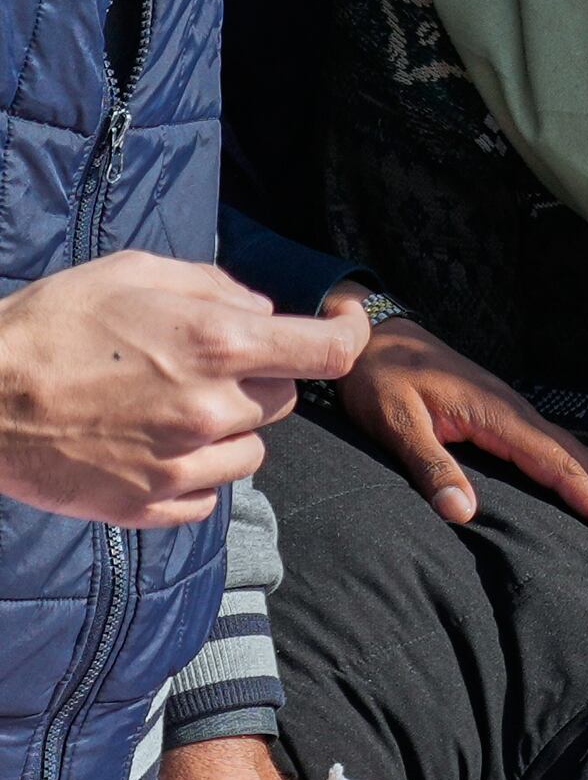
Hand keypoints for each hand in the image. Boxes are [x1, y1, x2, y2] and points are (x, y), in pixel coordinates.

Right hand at [0, 252, 365, 527]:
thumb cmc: (49, 325)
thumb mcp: (132, 273)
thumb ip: (214, 287)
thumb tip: (264, 310)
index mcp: (217, 345)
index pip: (328, 352)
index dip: (346, 336)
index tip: (342, 327)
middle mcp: (211, 410)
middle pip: (284, 399)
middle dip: (257, 379)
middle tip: (195, 367)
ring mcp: (182, 465)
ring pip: (251, 451)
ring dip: (227, 430)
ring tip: (161, 408)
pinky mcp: (150, 506)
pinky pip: (208, 495)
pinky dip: (193, 474)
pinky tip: (147, 446)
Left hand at [322, 285, 587, 550]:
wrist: (372, 336)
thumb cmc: (381, 378)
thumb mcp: (395, 422)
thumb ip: (431, 465)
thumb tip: (464, 514)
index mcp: (502, 416)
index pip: (562, 468)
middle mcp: (521, 416)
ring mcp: (518, 417)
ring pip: (580, 458)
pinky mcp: (508, 420)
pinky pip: (562, 454)